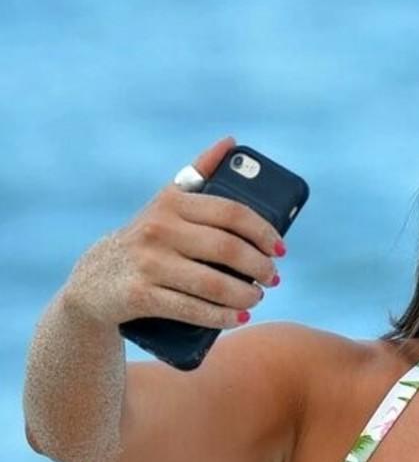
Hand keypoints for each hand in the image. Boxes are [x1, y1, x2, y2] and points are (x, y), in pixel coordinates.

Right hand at [64, 135, 282, 330]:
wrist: (95, 280)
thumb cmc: (147, 239)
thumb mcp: (167, 203)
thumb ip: (198, 175)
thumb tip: (231, 143)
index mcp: (172, 202)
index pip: (231, 212)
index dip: (263, 231)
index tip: (281, 249)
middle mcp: (159, 229)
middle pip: (227, 248)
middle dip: (259, 266)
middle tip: (273, 277)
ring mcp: (149, 263)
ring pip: (213, 283)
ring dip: (245, 295)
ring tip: (257, 298)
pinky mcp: (140, 295)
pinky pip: (191, 309)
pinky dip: (221, 316)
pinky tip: (239, 318)